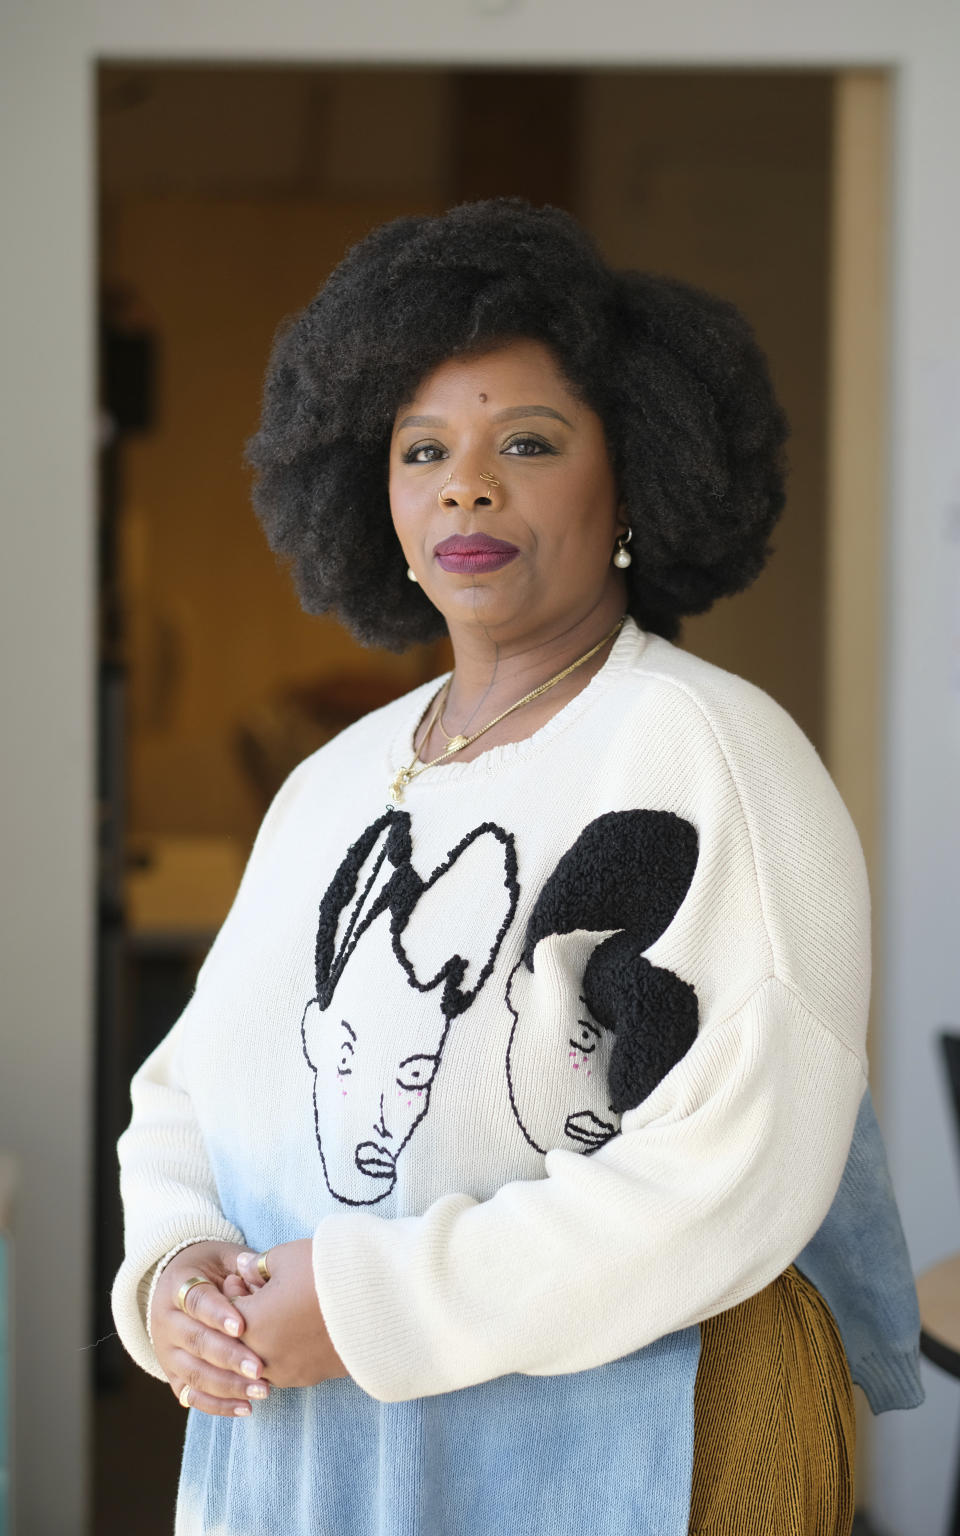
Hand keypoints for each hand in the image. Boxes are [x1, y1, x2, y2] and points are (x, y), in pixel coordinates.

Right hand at [150, 1241, 270, 1417]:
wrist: (177, 1286)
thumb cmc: (210, 1268)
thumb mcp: (223, 1256)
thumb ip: (242, 1265)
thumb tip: (259, 1275)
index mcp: (176, 1285)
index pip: (196, 1301)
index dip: (218, 1314)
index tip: (242, 1328)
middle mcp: (166, 1321)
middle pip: (195, 1342)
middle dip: (229, 1357)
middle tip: (259, 1368)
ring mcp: (166, 1352)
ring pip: (194, 1374)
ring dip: (228, 1386)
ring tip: (261, 1390)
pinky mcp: (172, 1375)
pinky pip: (192, 1396)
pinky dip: (217, 1405)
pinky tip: (246, 1408)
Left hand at [230, 1239, 349, 1387]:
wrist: (380, 1302)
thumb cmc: (326, 1273)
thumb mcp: (286, 1257)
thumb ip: (258, 1265)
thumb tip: (243, 1267)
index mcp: (249, 1325)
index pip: (224, 1311)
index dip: (234, 1289)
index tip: (249, 1275)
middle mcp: (262, 1356)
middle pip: (240, 1338)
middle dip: (247, 1314)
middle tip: (266, 1289)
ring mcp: (287, 1372)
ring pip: (261, 1355)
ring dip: (266, 1334)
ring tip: (286, 1306)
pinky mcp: (311, 1378)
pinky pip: (285, 1365)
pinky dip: (286, 1348)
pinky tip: (303, 1325)